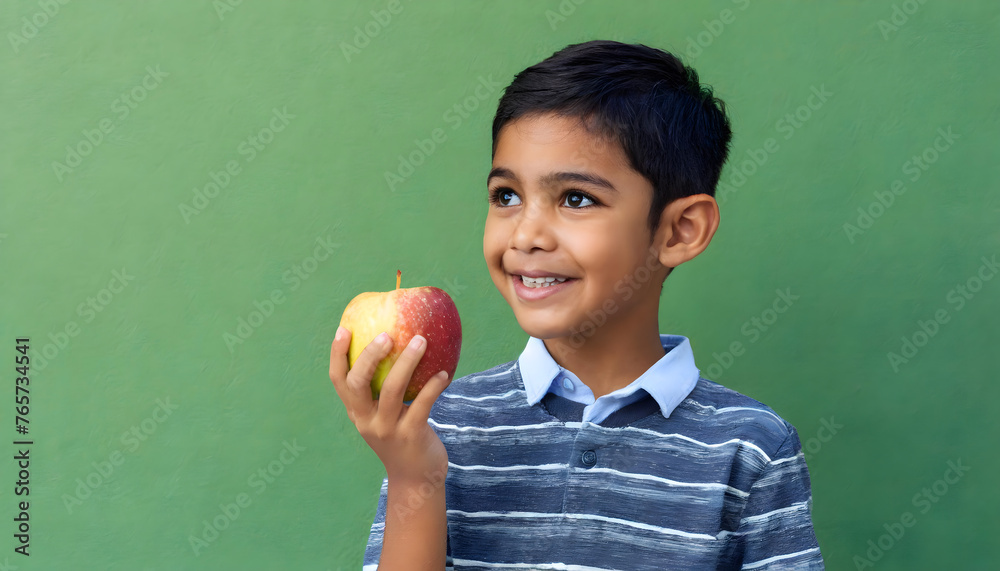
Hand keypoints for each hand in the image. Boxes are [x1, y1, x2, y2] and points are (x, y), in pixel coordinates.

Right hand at [329, 327, 450, 483]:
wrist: (415, 480)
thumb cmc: (402, 438)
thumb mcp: (384, 416)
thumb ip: (383, 391)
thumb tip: (399, 346)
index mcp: (357, 412)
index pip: (339, 381)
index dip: (338, 355)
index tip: (344, 329)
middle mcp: (367, 420)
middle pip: (358, 383)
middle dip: (370, 355)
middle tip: (387, 335)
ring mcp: (387, 429)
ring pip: (392, 390)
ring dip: (407, 362)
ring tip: (422, 341)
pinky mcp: (411, 436)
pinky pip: (422, 405)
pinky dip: (433, 386)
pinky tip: (444, 373)